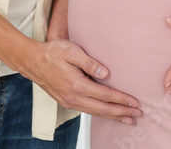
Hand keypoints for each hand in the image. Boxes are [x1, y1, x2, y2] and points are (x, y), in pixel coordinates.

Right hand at [21, 39, 141, 123]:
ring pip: (95, 113)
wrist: (32, 61)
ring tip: (128, 119)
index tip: (135, 102)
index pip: (105, 95)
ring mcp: (69, 101)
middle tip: (138, 114)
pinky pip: (87, 110)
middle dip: (121, 112)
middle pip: (102, 109)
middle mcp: (73, 97)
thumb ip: (90, 62)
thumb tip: (107, 73)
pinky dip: (100, 114)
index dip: (121, 100)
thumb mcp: (72, 51)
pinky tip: (108, 114)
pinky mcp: (66, 101)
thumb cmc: (53, 53)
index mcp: (77, 85)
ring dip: (113, 116)